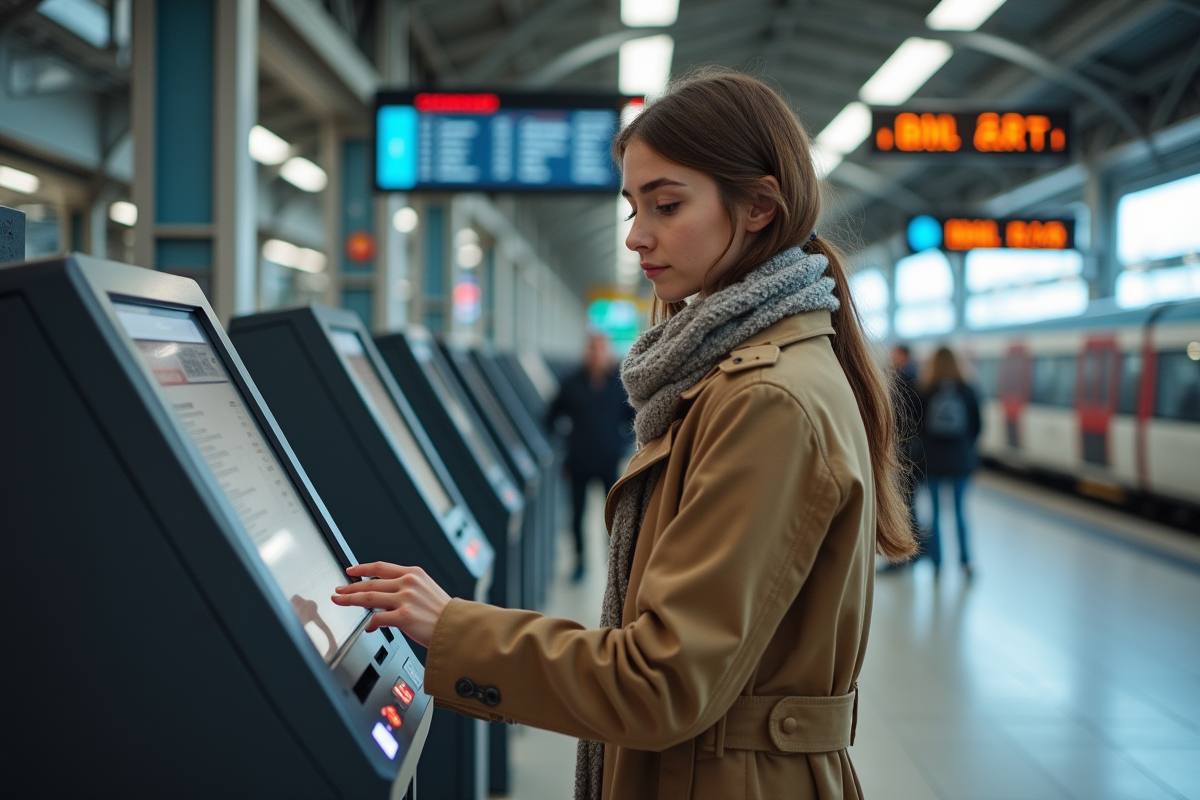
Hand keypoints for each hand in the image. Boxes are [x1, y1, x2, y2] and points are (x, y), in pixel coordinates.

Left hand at [331, 562, 450, 647]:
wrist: (457, 626)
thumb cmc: (444, 613)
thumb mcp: (427, 589)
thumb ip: (407, 588)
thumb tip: (385, 595)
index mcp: (414, 573)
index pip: (381, 567)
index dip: (362, 568)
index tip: (351, 571)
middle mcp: (408, 583)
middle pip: (371, 582)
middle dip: (350, 587)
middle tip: (338, 591)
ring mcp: (405, 599)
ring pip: (369, 597)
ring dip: (351, 600)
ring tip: (340, 602)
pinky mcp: (404, 617)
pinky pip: (378, 618)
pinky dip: (370, 623)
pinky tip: (367, 627)